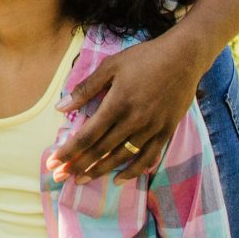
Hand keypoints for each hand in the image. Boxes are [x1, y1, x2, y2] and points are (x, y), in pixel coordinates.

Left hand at [52, 34, 204, 182]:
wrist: (184, 57)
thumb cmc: (144, 58)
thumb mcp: (111, 66)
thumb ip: (86, 88)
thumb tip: (61, 107)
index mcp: (117, 104)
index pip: (88, 135)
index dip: (69, 151)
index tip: (54, 162)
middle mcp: (134, 121)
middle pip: (102, 150)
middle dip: (79, 165)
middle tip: (62, 177)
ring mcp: (152, 128)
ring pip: (122, 157)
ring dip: (101, 170)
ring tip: (83, 180)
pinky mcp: (166, 132)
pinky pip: (148, 157)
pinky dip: (133, 171)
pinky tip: (119, 179)